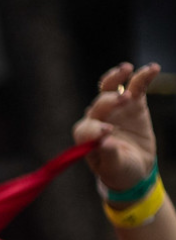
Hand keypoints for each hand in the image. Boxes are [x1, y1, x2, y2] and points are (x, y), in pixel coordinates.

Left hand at [74, 62, 160, 192]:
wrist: (135, 167)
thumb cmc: (119, 170)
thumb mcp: (114, 168)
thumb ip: (109, 155)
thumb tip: (105, 142)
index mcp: (87, 137)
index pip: (86, 128)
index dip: (94, 128)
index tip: (108, 132)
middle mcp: (97, 119)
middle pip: (99, 105)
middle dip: (109, 101)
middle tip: (125, 100)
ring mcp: (115, 108)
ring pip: (110, 89)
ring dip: (116, 78)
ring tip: (126, 69)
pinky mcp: (133, 103)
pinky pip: (136, 87)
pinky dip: (143, 77)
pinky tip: (153, 68)